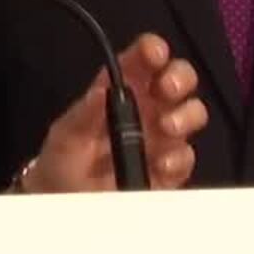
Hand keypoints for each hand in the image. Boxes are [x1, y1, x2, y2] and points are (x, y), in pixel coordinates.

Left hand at [22, 33, 206, 191]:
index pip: (142, 59)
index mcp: (119, 89)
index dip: (152, 49)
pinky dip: (179, 157)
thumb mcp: (65, 134)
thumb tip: (101, 92)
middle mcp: (146, 108)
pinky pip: (186, 157)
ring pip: (192, 113)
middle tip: (166, 89)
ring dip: (185, 115)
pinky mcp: (170, 170)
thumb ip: (83, 113)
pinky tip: (161, 163)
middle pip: (179, 79)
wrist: (65, 204)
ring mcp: (161, 138)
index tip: (154, 53)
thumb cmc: (61, 161)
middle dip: (179, 77)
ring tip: (167, 126)